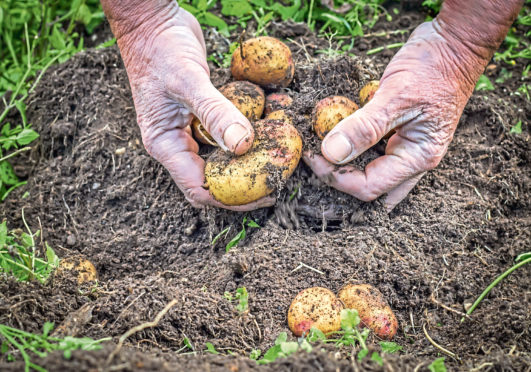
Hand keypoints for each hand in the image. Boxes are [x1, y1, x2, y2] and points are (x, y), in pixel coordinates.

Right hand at [105, 2, 273, 209]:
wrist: (154, 21)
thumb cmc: (161, 49)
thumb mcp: (188, 81)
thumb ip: (215, 113)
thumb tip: (243, 146)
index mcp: (165, 145)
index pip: (199, 188)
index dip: (231, 199)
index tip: (263, 196)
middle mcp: (177, 143)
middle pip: (212, 180)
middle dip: (242, 186)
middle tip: (275, 183)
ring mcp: (189, 130)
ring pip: (221, 159)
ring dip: (246, 162)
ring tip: (275, 162)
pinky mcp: (202, 116)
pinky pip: (225, 134)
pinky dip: (244, 136)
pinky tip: (266, 132)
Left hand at [303, 21, 487, 210]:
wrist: (455, 44)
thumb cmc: (434, 66)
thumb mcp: (396, 94)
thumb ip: (365, 126)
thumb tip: (331, 153)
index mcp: (418, 157)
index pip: (369, 186)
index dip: (336, 176)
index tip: (312, 154)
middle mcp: (413, 159)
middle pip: (370, 187)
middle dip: (339, 178)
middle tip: (314, 156)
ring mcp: (406, 147)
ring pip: (369, 171)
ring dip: (344, 163)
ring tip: (319, 145)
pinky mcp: (397, 133)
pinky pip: (370, 150)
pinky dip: (351, 145)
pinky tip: (335, 132)